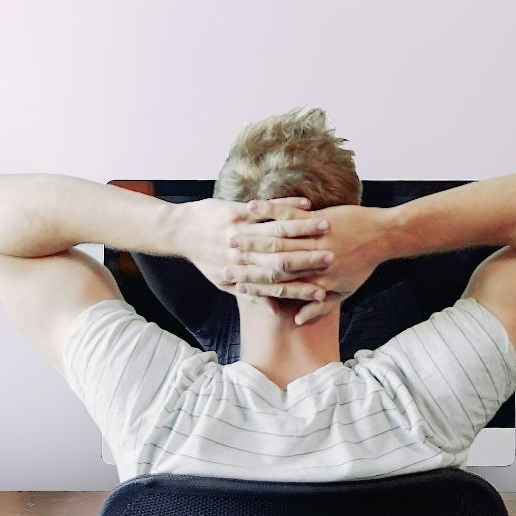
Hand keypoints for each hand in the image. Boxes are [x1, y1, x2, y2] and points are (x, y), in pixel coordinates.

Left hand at [177, 197, 333, 298]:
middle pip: (282, 259)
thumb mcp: (223, 282)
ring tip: (327, 226)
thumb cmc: (205, 258)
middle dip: (309, 258)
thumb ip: (250, 296)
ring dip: (304, 228)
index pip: (276, 285)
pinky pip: (266, 208)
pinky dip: (287, 206)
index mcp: (242, 273)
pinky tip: (307, 203)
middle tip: (334, 258)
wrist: (180, 231)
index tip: (323, 291)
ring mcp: (239, 231)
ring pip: (277, 231)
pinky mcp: (235, 211)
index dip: (300, 288)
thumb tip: (274, 311)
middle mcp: (242, 254)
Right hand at [228, 203, 388, 324]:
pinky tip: (250, 207)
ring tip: (228, 234)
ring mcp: (314, 239)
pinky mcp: (317, 218)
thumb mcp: (344, 291)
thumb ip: (319, 307)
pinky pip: (288, 213)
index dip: (252, 285)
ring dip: (249, 236)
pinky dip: (268, 210)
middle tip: (221, 260)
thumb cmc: (363, 265)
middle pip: (270, 262)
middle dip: (243, 261)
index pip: (276, 285)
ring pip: (275, 238)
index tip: (232, 284)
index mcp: (315, 281)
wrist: (384, 236)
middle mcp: (311, 261)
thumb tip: (296, 320)